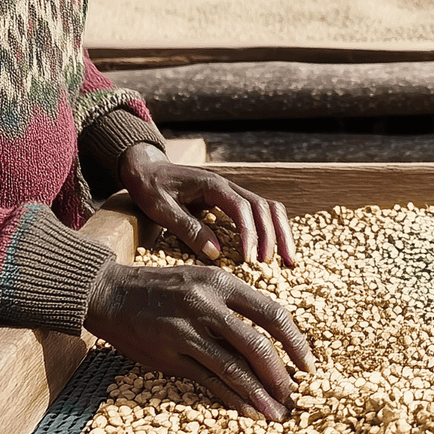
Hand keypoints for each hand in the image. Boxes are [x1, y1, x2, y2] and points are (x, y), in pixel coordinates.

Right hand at [85, 260, 314, 419]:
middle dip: (282, 374)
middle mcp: (207, 306)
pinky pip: (208, 381)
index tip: (308, 364)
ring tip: (277, 413)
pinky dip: (231, 399)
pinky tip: (247, 412)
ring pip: (235, 368)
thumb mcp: (202, 281)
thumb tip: (272, 338)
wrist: (111, 293)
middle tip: (296, 395)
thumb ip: (233, 305)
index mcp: (222, 283)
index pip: (272, 313)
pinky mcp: (170, 356)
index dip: (295, 342)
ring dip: (260, 394)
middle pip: (258, 345)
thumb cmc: (163, 289)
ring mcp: (187, 332)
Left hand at [119, 142, 296, 266]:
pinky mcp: (231, 200)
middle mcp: (228, 186)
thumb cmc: (151, 188)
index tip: (250, 259)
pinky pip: (259, 212)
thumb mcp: (162, 210)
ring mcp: (232, 192)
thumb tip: (216, 253)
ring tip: (287, 260)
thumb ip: (188, 229)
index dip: (250, 233)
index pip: (242, 208)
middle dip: (274, 236)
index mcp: (212, 185)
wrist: (146, 169)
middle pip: (264, 206)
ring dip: (280, 232)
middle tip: (276, 264)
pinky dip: (272, 229)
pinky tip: (275, 249)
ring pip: (268, 208)